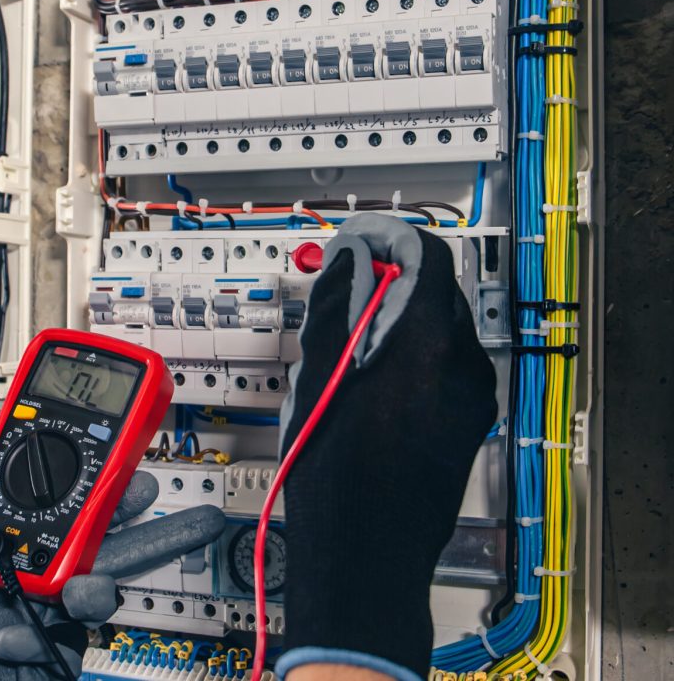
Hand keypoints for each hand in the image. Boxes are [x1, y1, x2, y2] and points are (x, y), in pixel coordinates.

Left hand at [0, 410, 224, 680]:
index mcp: (20, 530)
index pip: (72, 495)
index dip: (103, 474)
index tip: (125, 450)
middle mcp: (41, 567)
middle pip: (107, 540)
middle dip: (147, 520)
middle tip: (166, 501)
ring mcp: (46, 613)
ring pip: (100, 593)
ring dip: (100, 588)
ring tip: (81, 588)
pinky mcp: (45, 656)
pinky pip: (63, 646)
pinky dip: (37, 639)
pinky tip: (4, 634)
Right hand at [277, 215, 497, 680]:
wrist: (365, 553)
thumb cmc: (337, 475)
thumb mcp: (319, 374)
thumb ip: (338, 304)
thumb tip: (348, 259)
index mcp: (428, 344)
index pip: (425, 254)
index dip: (388, 238)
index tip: (357, 242)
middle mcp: (463, 365)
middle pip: (436, 287)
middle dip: (391, 276)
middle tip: (345, 287)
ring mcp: (472, 397)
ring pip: (440, 325)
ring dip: (399, 315)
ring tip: (349, 341)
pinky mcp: (468, 422)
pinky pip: (445, 363)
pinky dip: (413, 351)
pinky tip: (370, 377)